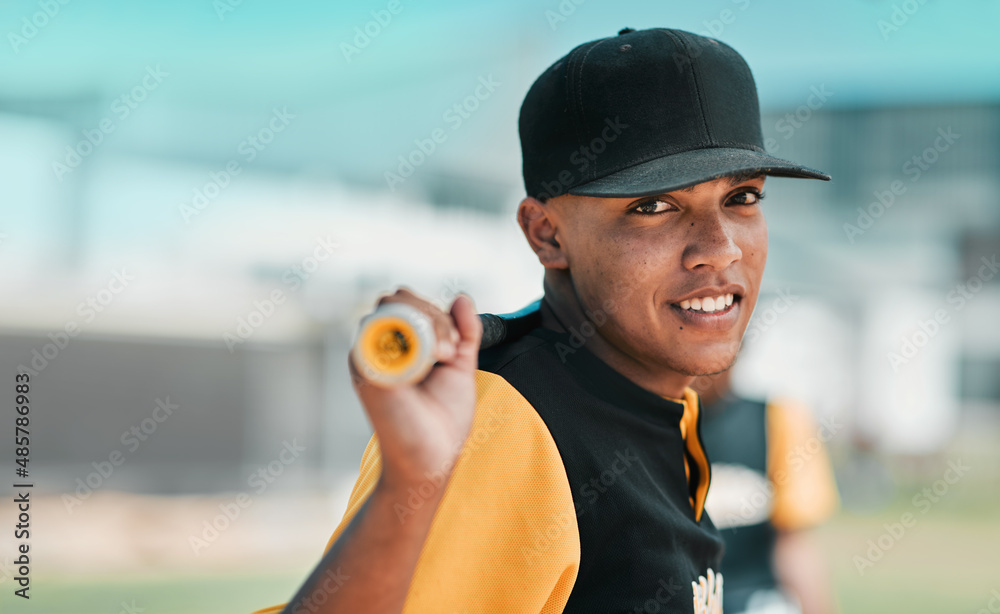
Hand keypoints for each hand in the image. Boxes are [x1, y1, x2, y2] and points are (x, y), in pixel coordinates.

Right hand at [348, 287, 481, 491]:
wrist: (432, 456)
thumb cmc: (443, 419)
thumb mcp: (458, 366)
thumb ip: (463, 332)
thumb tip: (461, 298)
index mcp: (397, 345)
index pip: (408, 302)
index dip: (435, 313)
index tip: (454, 347)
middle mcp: (378, 346)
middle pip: (397, 298)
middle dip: (433, 315)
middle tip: (449, 352)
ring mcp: (368, 355)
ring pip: (391, 307)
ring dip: (427, 324)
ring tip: (443, 357)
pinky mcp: (364, 366)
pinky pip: (380, 329)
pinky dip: (412, 339)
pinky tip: (429, 362)